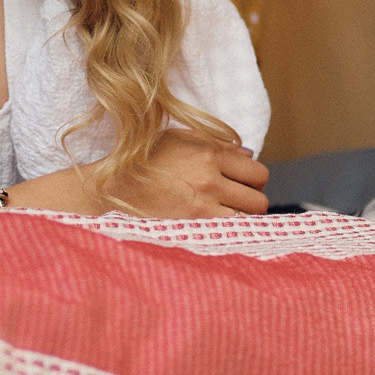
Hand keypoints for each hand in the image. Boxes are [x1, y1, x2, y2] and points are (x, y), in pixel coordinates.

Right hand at [97, 129, 270, 217]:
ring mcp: (203, 208)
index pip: (257, 172)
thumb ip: (216, 144)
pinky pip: (230, 234)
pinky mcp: (194, 229)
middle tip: (234, 201)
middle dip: (250, 200)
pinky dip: (228, 231)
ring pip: (249, 220)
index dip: (253, 179)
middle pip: (259, 198)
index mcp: (208, 154)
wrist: (115, 189)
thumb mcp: (178, 140)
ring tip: (223, 214)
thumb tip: (248, 156)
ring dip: (241, 218)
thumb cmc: (146, 162)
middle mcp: (210, 180)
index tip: (241, 183)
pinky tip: (214, 226)